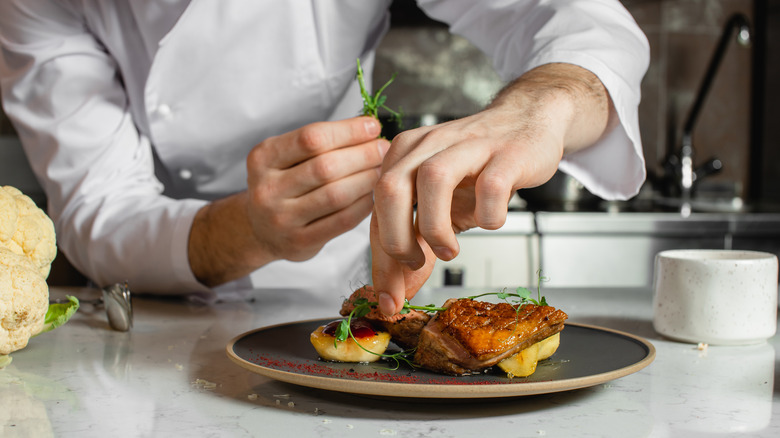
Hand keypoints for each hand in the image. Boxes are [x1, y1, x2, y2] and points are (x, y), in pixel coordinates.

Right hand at [188, 116, 388, 286]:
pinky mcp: (300, 242)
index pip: (312, 137)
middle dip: (362, 155)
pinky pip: (342, 221)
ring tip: (381, 170)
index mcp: (263, 157)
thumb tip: (368, 129)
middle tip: (383, 149)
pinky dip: (363, 205)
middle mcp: (267, 188)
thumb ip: (321, 142)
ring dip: (366, 179)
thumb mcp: (287, 156)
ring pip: (336, 195)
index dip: (348, 131)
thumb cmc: (285, 183)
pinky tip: (372, 195)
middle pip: (326, 166)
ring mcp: (282, 219)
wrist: (262, 230)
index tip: (372, 126)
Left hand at [371, 63, 615, 313]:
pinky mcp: (506, 153)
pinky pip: (491, 185)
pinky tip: (490, 222)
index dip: (379, 260)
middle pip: (390, 187)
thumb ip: (415, 244)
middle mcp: (429, 145)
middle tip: (414, 265)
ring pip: (433, 178)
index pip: (378, 210)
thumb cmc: (477, 168)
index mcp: (403, 155)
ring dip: (435, 226)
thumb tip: (394, 295)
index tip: (388, 301)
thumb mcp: (439, 205)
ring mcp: (468, 146)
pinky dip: (488, 214)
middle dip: (395, 238)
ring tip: (448, 251)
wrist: (527, 122)